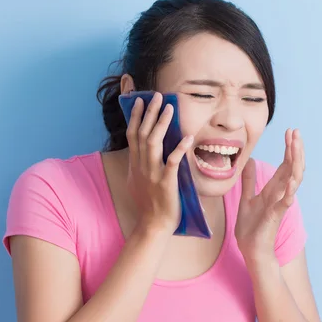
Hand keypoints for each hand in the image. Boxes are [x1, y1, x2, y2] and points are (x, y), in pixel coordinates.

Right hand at [125, 93, 194, 234]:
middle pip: (143, 133)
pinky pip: (172, 161)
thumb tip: (142, 152)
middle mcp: (141, 165)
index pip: (133, 134)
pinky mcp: (166, 182)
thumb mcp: (137, 181)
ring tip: (170, 108)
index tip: (139, 101)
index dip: (135, 116)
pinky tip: (188, 137)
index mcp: (135, 164)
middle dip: (149, 113)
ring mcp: (153, 173)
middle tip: (157, 96)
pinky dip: (180, 148)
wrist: (152, 224)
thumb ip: (140, 164)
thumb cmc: (148, 204)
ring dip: (162, 124)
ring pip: (154, 142)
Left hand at [235, 129, 304, 262]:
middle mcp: (280, 194)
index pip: (284, 164)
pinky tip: (291, 179)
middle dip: (295, 149)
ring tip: (296, 147)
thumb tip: (250, 161)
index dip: (288, 148)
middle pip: (292, 167)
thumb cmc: (251, 228)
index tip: (290, 131)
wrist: (251, 251)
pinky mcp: (276, 215)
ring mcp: (280, 203)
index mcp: (273, 189)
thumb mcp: (246, 198)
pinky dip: (290, 190)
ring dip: (296, 163)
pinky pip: (285, 201)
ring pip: (293, 180)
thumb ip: (249, 181)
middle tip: (296, 131)